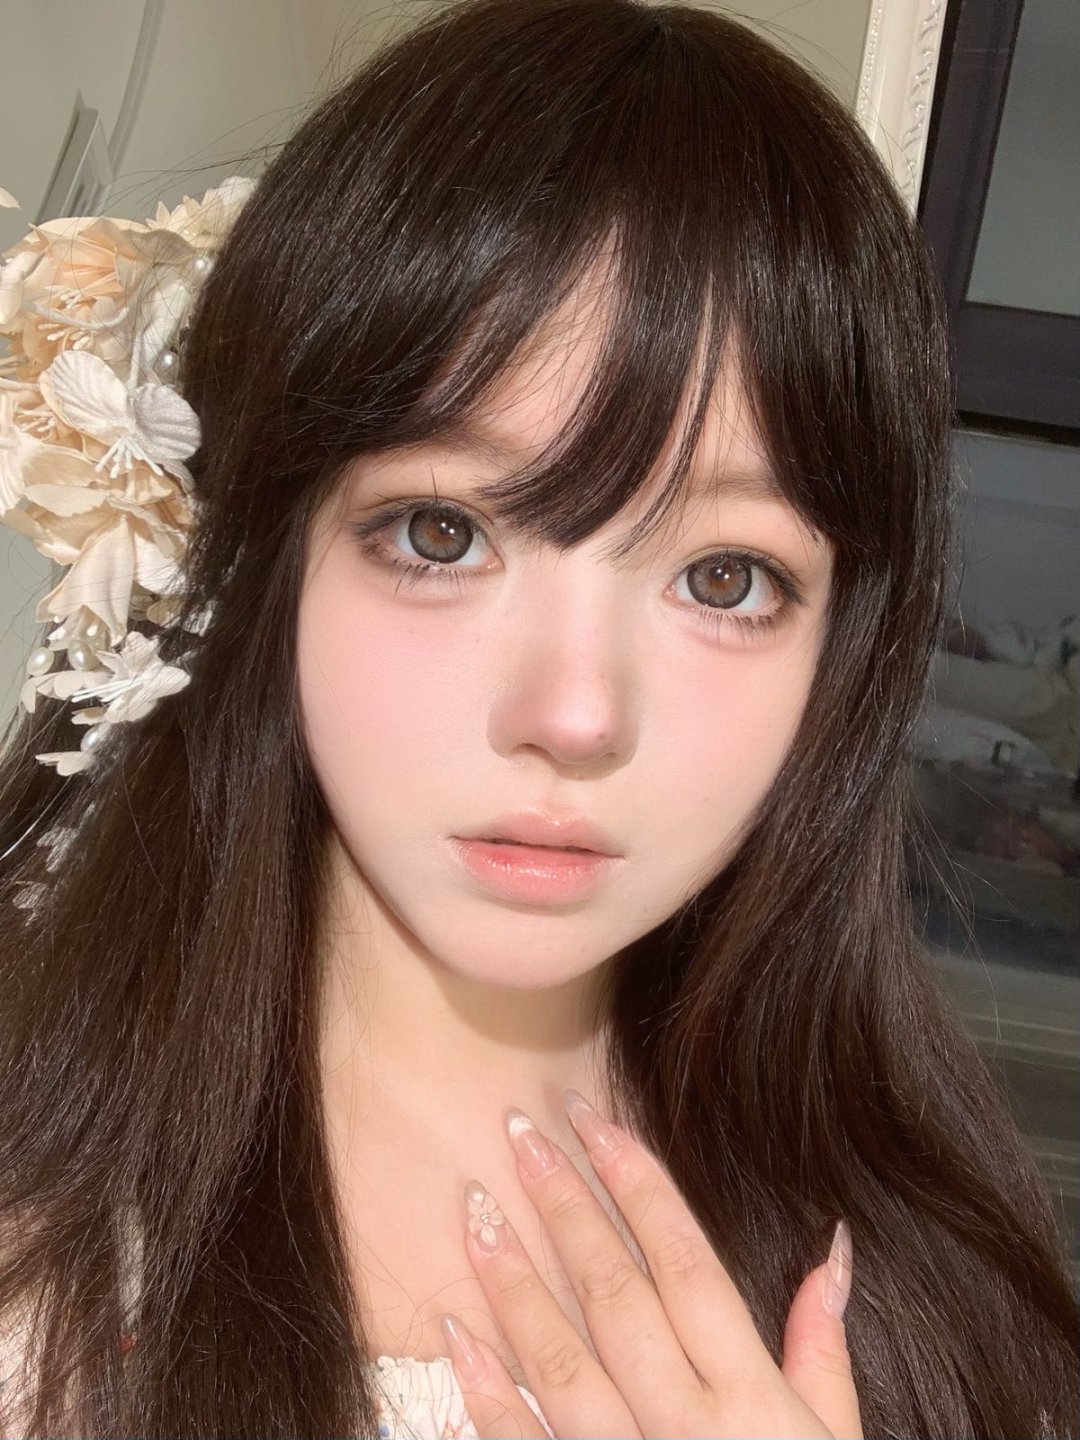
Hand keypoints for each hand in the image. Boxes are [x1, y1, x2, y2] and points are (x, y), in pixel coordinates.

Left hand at [439, 1090, 862, 1438]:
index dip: (639, 1186)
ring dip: (513, 1284)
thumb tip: (832, 1245)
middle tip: (519, 1132)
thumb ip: (824, 1348)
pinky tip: (453, 1334)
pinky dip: (485, 1396)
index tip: (595, 1122)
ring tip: (475, 1209)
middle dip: (566, 1209)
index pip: (687, 1264)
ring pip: (561, 1363)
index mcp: (750, 1398)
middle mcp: (687, 1426)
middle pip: (617, 1296)